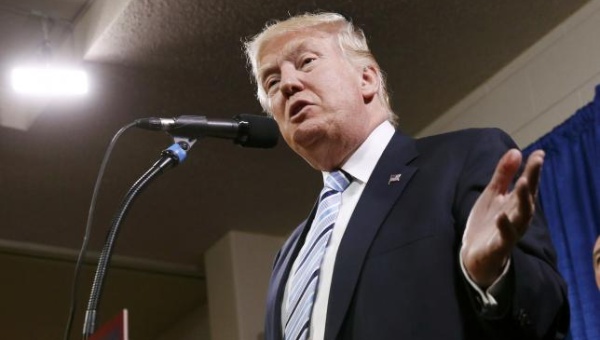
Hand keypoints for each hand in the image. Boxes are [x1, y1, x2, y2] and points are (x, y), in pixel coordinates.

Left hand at [461, 149, 543, 287]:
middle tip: (535, 163)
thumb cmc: (487, 222)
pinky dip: (504, 227)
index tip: (539, 153)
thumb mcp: (492, 195)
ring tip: (522, 183)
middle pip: (528, 198)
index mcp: (516, 204)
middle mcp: (517, 217)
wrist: (474, 255)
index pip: (528, 184)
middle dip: (532, 180)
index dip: (534, 169)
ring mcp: (509, 232)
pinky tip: (501, 216)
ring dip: (523, 200)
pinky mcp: (498, 246)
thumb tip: (516, 151)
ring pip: (522, 217)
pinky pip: (505, 237)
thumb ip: (503, 175)